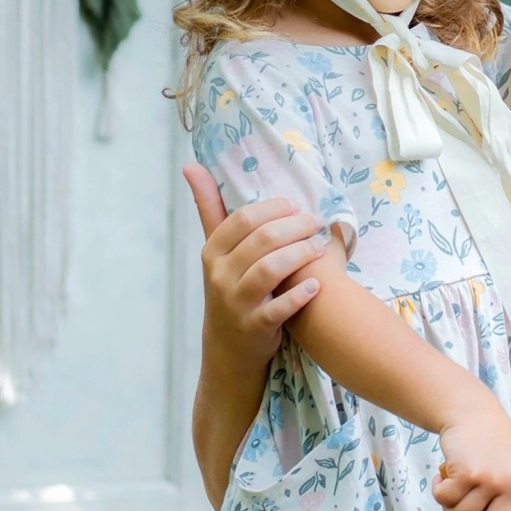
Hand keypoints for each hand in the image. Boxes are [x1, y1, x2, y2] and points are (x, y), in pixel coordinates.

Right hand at [183, 164, 329, 365]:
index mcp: (213, 251)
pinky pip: (279, 308)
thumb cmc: (228, 286)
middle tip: (316, 223)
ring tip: (319, 247)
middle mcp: (220, 276)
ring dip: (300, 254)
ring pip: (270, 270)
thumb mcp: (215, 250)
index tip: (296, 206)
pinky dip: (299, 295)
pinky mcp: (255, 327)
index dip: (274, 209)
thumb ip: (209, 207)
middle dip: (295, 227)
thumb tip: (191, 165)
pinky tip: (316, 285)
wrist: (228, 345)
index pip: (243, 218)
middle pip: (262, 240)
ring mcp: (236, 302)